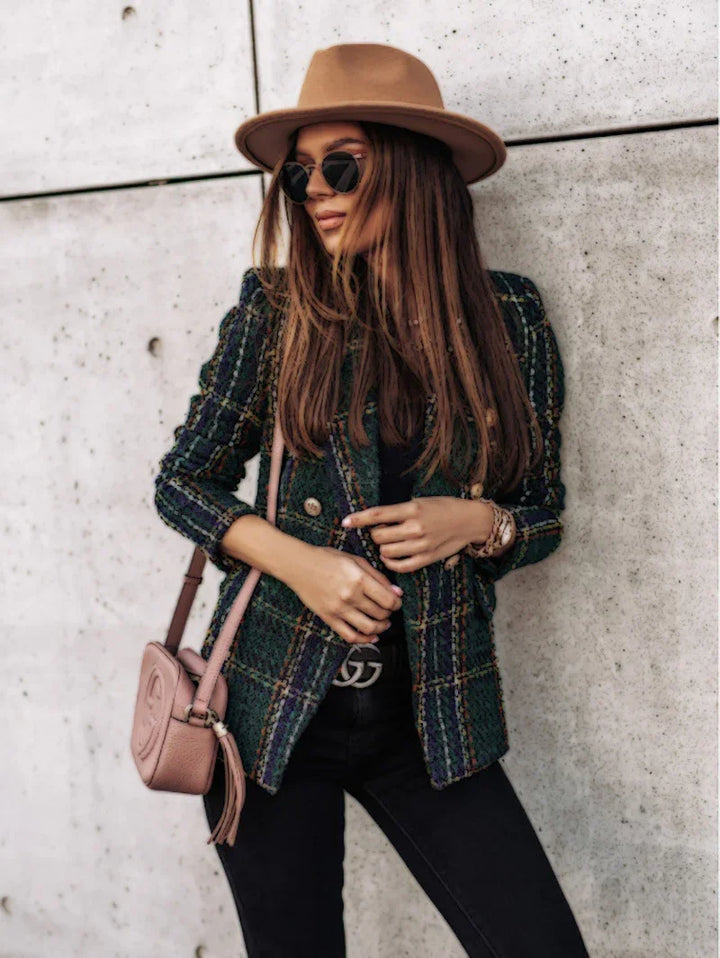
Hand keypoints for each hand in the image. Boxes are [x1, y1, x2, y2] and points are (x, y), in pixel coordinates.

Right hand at [288, 545, 402, 644]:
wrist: (299, 565)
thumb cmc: (326, 559)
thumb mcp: (355, 560)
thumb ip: (377, 577)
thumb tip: (397, 592)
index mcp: (359, 579)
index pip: (388, 600)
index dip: (397, 603)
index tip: (396, 602)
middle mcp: (350, 596)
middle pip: (381, 614)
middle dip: (389, 614)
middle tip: (389, 610)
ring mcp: (339, 609)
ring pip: (369, 628)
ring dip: (381, 628)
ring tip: (383, 623)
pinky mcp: (329, 618)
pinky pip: (350, 636)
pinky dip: (364, 640)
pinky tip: (370, 636)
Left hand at [342, 497, 493, 572]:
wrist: (469, 521)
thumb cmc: (442, 508)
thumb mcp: (419, 502)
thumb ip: (398, 512)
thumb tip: (374, 521)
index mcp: (412, 509)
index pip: (378, 514)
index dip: (359, 519)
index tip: (345, 522)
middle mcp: (415, 527)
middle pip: (379, 536)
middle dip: (375, 535)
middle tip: (381, 532)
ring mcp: (422, 545)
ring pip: (386, 552)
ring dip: (382, 548)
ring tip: (388, 543)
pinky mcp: (427, 558)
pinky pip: (400, 566)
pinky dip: (390, 563)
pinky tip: (390, 557)